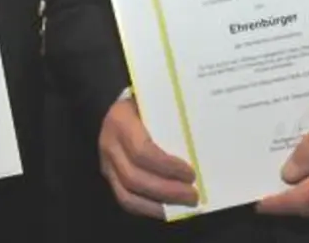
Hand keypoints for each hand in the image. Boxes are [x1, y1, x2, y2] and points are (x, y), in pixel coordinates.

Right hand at [98, 97, 197, 218]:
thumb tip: (202, 141)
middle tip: (193, 195)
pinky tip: (167, 209)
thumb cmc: (143, 98)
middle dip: (167, 191)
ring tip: (183, 206)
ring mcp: (106, 163)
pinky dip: (147, 208)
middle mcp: (109, 145)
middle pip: (135, 178)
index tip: (191, 173)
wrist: (112, 100)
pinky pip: (125, 199)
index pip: (142, 151)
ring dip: (158, 205)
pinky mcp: (108, 175)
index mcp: (121, 121)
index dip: (167, 167)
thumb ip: (171, 117)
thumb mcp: (155, 100)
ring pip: (127, 195)